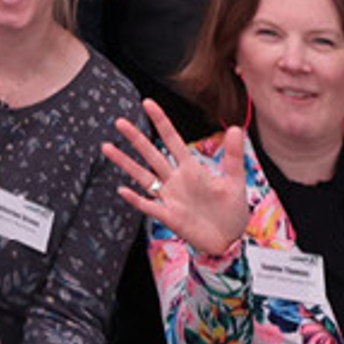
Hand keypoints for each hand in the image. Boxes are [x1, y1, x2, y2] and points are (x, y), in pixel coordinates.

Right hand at [104, 101, 251, 261]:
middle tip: (119, 122)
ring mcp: (170, 197)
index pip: (172, 139)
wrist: (229, 240)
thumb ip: (233, 155)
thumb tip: (236, 128)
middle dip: (136, 138)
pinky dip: (136, 199)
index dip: (160, 121)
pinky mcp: (168, 216)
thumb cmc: (232, 210)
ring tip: (107, 148)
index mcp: (191, 168)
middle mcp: (176, 180)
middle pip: (151, 154)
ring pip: (143, 176)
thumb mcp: (235, 180)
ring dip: (126, 163)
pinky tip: (123, 190)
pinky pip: (148, 206)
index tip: (147, 103)